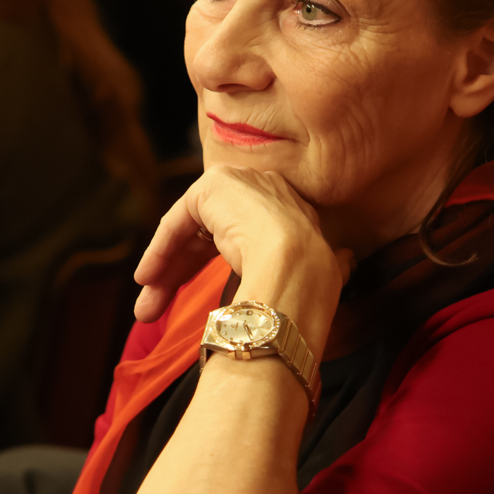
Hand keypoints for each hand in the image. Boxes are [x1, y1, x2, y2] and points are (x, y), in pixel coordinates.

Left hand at [134, 165, 350, 322]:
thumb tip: (347, 264)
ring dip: (165, 270)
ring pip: (190, 230)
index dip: (212, 269)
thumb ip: (322, 267)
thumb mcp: (320, 273)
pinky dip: (161, 249)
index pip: (241, 237)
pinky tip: (148, 278)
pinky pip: (180, 220)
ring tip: (145, 309)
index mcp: (291, 210)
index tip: (194, 303)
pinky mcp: (215, 185)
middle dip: (180, 275)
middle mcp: (265, 189)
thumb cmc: (311, 285)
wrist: (299, 270)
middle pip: (209, 234)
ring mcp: (241, 182)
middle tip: (155, 310)